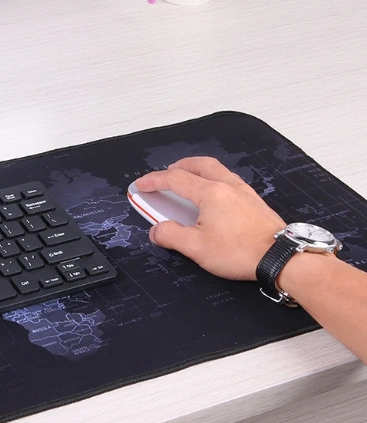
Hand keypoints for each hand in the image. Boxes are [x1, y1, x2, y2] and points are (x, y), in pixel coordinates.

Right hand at [135, 157, 285, 280]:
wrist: (281, 257)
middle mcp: (228, 186)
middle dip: (179, 166)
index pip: (175, 179)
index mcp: (210, 193)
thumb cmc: (241, 252)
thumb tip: (156, 230)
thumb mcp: (196, 247)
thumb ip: (171, 235)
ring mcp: (243, 192)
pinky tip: (213, 194)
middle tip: (165, 174)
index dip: (154, 180)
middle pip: (199, 165)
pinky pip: (229, 180)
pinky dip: (214, 179)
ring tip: (188, 180)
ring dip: (198, 170)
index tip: (142, 184)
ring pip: (216, 170)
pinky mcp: (254, 202)